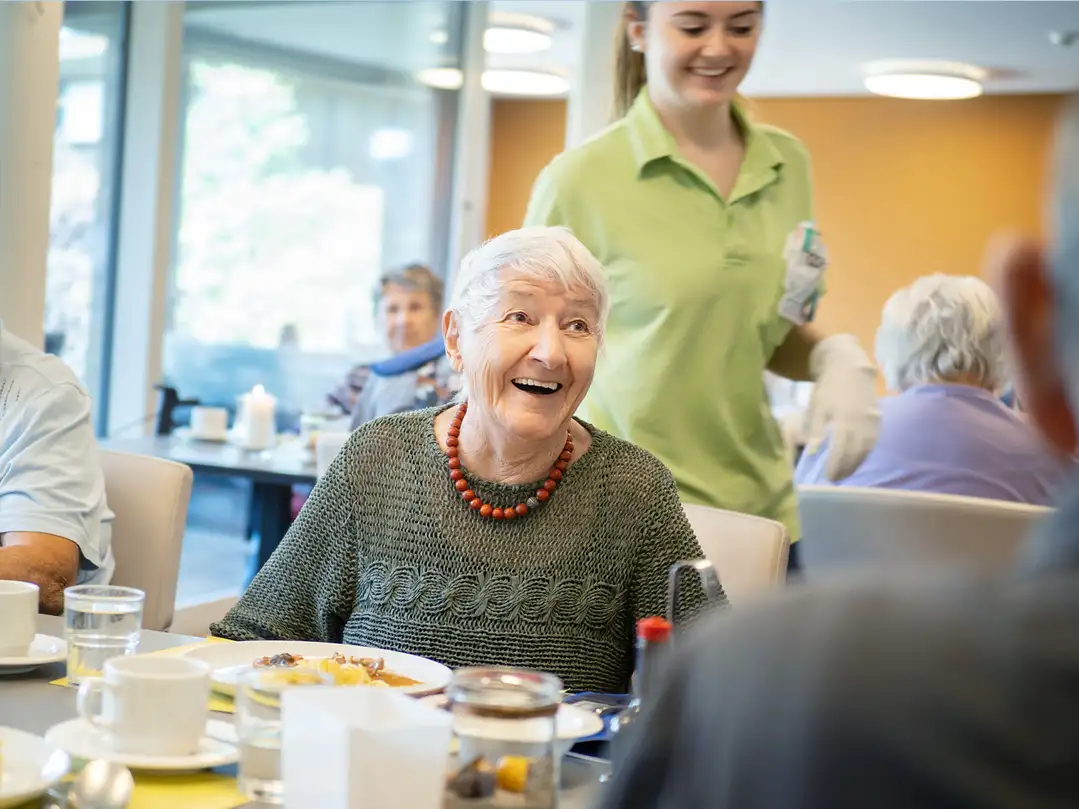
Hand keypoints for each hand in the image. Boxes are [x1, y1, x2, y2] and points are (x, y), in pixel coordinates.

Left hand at [804, 335, 879, 480]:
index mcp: (844, 420)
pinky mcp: (877, 418)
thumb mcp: (817, 406)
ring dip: (857, 462)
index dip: (836, 465)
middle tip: (836, 479)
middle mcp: (861, 423)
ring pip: (867, 448)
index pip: (841, 450)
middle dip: (846, 467)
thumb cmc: (829, 387)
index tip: (828, 477)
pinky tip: (858, 458)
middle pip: (856, 452)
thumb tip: (812, 450)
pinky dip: (866, 452)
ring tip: (846, 472)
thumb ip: (815, 428)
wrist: (850, 367)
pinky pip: (873, 440)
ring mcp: (872, 421)